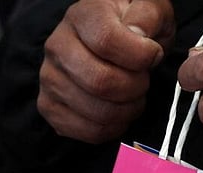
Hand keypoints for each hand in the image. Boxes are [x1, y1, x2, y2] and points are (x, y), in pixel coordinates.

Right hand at [37, 0, 174, 143]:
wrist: (110, 42)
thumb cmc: (133, 26)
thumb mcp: (149, 9)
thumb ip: (147, 16)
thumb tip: (138, 35)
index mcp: (81, 16)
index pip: (107, 41)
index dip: (140, 56)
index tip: (153, 54)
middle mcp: (57, 46)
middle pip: (101, 82)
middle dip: (135, 88)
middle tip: (143, 80)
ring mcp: (49, 78)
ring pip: (96, 111)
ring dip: (127, 110)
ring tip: (132, 95)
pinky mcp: (50, 106)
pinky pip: (87, 130)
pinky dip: (112, 128)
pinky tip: (119, 111)